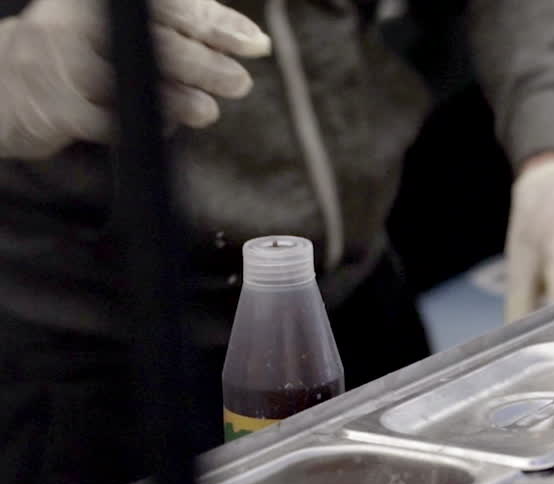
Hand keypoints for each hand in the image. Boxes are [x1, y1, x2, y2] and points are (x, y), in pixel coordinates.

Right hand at [0, 0, 270, 158]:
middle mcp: (75, 21)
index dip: (216, 24)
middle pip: (154, 41)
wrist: (6, 84)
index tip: (254, 44)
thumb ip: (185, 28)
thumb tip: (253, 38)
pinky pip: (110, 121)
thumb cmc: (77, 54)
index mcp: (100, 0)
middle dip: (205, 64)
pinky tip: (165, 126)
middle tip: (238, 82)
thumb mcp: (125, 28)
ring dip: (180, 99)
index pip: (168, 4)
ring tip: (208, 111)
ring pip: (133, 82)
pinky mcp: (56, 106)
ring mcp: (60, 62)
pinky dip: (144, 125)